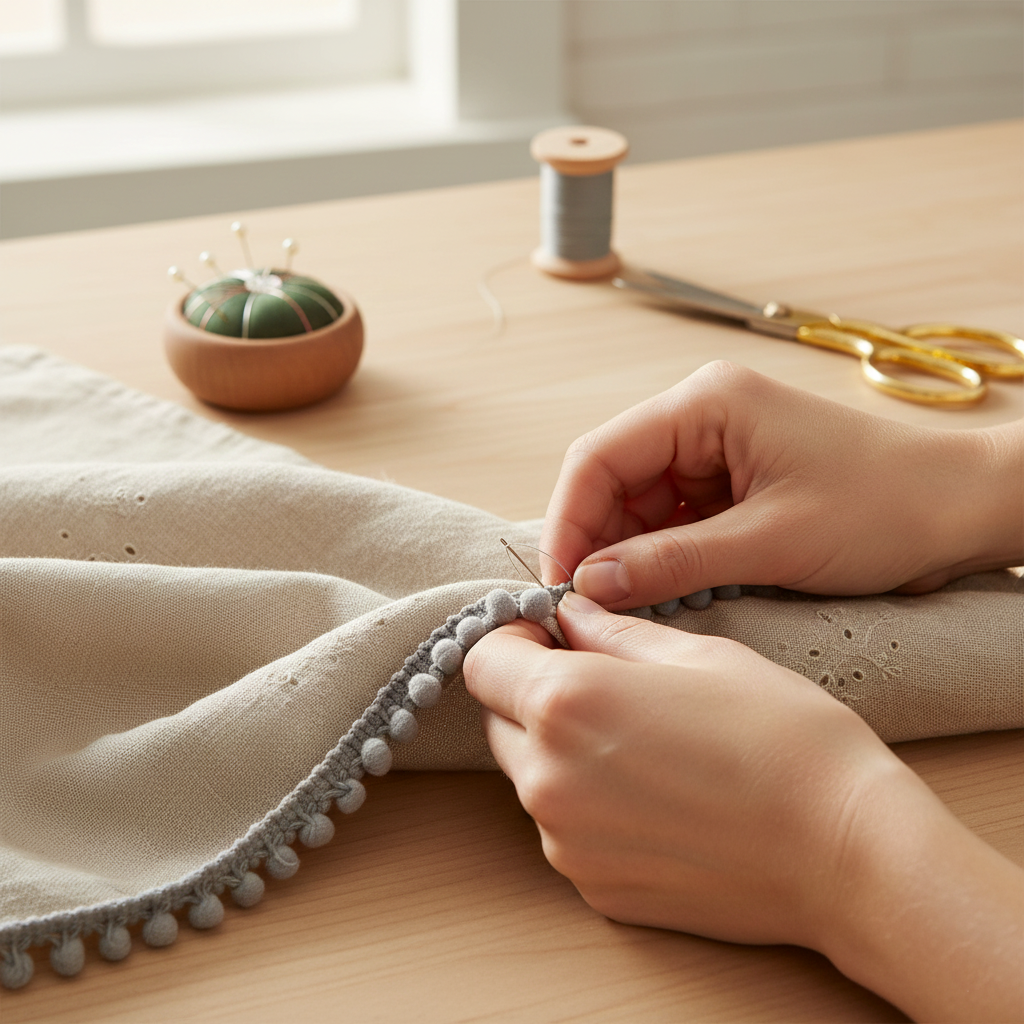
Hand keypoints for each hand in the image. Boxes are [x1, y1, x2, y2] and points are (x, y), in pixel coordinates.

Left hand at [464, 592, 1023, 1021]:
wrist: (845, 852)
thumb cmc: (782, 738)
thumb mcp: (698, 655)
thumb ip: (612, 630)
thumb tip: (568, 613)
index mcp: (566, 703)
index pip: (481, 660)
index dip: (511, 639)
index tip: (549, 635)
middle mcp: (547, 779)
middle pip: (498, 719)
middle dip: (532, 692)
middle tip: (602, 682)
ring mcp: (566, 843)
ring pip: (529, 775)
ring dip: (559, 749)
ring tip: (641, 742)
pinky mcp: (592, 888)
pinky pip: (563, 828)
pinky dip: (587, 804)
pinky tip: (655, 795)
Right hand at [540, 361, 1022, 607]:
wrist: (963, 509)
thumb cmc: (886, 507)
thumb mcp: (772, 542)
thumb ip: (673, 562)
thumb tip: (592, 584)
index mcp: (706, 404)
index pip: (601, 456)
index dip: (570, 521)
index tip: (561, 582)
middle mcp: (702, 417)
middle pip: (613, 480)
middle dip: (597, 542)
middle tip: (587, 607)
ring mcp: (717, 449)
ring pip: (639, 504)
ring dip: (629, 554)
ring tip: (628, 605)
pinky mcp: (733, 482)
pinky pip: (674, 519)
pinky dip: (662, 557)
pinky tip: (662, 591)